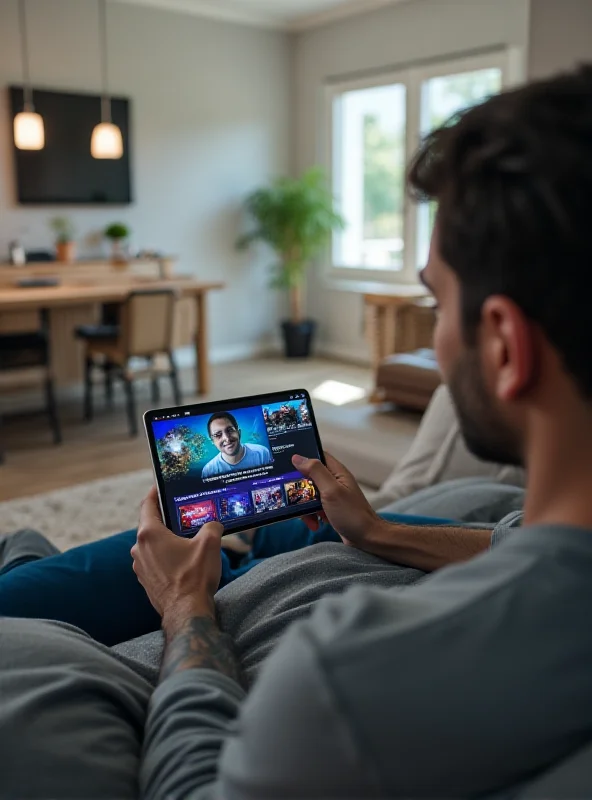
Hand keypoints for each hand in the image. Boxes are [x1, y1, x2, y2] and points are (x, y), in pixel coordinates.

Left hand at [131, 486, 223, 624]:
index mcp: (150, 534)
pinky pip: (154, 560)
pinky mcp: (145, 580)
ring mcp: (140, 566)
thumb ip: (211, 526)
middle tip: (183, 514)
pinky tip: (182, 560)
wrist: (187, 613)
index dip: (154, 493)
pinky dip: (165, 556)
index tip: (160, 486)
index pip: (147, 505)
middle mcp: (139, 549)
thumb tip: (213, 524)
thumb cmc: (195, 577)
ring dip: (166, 540)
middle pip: (151, 525)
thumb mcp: (210, 543)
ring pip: (152, 544)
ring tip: (186, 539)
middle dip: (167, 519)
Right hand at [292, 451, 384, 547]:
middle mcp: (335, 482)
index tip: (288, 465)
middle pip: (310, 477)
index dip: (303, 458)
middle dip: (300, 488)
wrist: (366, 539)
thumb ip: (315, 472)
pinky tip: (315, 524)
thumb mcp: (331, 490)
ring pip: (309, 494)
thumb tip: (298, 457)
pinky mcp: (330, 509)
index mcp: (337, 472)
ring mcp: (333, 496)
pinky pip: (314, 508)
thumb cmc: (351, 514)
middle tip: (294, 497)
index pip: (318, 456)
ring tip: (308, 517)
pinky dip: (311, 516)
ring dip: (305, 506)